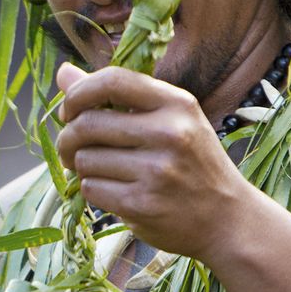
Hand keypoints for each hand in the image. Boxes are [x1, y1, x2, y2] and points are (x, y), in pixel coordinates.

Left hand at [52, 62, 257, 259]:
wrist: (226, 218)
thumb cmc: (192, 163)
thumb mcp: (169, 120)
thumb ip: (118, 97)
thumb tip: (64, 73)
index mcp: (177, 104)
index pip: (112, 81)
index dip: (78, 93)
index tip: (69, 110)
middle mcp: (169, 133)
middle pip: (87, 124)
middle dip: (69, 137)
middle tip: (71, 149)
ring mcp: (156, 171)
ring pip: (84, 159)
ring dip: (82, 167)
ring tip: (103, 171)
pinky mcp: (141, 204)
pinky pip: (91, 189)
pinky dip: (93, 190)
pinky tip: (114, 191)